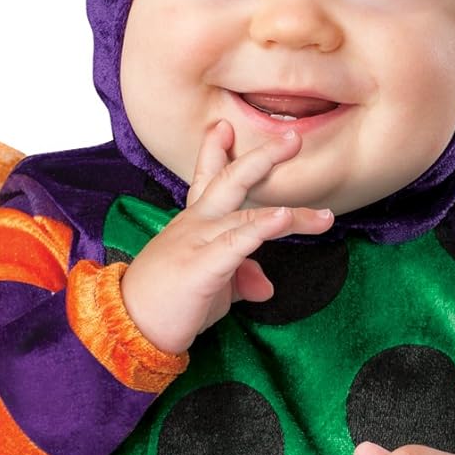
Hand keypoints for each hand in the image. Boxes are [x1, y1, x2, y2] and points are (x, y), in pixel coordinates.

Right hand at [119, 119, 334, 354]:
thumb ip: (239, 277)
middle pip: (231, 182)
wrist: (130, 328)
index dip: (214, 152)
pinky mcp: (202, 265)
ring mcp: (198, 241)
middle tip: (293, 138)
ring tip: (324, 214)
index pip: (206, 181)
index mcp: (194, 224)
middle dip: (262, 158)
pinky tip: (285, 218)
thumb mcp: (212, 288)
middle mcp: (195, 225)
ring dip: (291, 214)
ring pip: (248, 215)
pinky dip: (263, 227)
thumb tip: (265, 286)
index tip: (223, 126)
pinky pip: (237, 241)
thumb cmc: (167, 305)